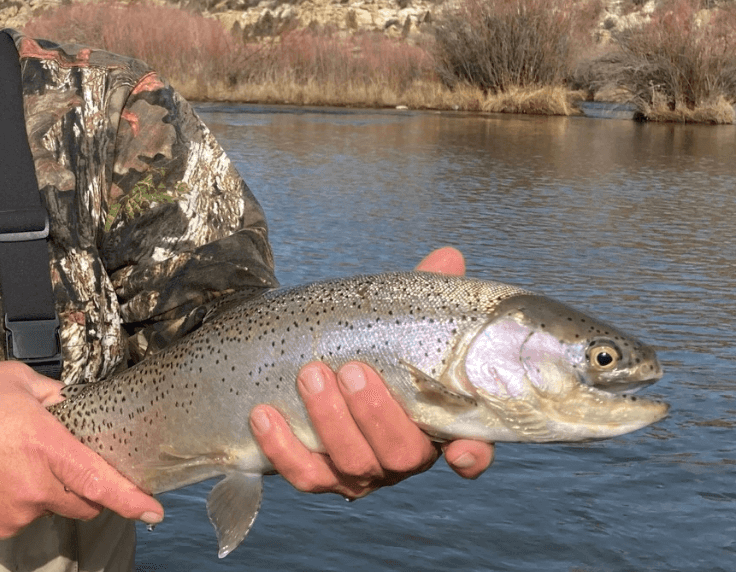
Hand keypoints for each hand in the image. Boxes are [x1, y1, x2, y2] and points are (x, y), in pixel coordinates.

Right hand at [0, 361, 164, 538]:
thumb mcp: (14, 380)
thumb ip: (54, 394)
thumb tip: (74, 404)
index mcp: (44, 445)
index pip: (99, 481)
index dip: (131, 498)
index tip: (154, 509)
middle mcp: (34, 485)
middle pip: (84, 502)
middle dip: (87, 487)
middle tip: (68, 460)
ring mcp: (15, 511)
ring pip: (53, 508)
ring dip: (50, 491)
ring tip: (16, 460)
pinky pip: (26, 516)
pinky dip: (23, 500)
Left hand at [247, 247, 493, 498]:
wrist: (309, 366)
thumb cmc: (367, 348)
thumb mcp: (394, 320)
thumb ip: (424, 294)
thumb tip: (447, 258)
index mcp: (435, 424)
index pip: (469, 452)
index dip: (471, 457)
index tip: (462, 450)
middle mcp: (402, 457)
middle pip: (400, 454)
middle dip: (376, 414)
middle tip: (352, 370)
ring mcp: (360, 472)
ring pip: (352, 464)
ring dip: (329, 421)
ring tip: (310, 374)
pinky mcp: (318, 477)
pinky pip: (302, 475)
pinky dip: (281, 448)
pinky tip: (263, 414)